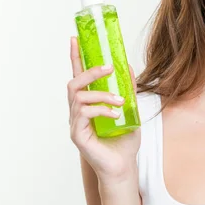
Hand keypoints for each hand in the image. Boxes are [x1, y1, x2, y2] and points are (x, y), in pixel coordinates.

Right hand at [67, 36, 140, 182]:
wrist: (124, 165)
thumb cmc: (124, 140)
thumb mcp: (131, 109)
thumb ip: (128, 89)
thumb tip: (128, 66)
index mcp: (88, 103)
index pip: (78, 76)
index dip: (75, 57)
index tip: (74, 38)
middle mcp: (78, 111)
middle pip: (74, 83)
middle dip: (90, 71)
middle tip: (109, 67)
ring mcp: (76, 123)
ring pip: (79, 97)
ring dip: (102, 94)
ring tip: (120, 100)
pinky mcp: (78, 135)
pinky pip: (84, 113)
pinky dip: (101, 109)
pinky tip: (115, 114)